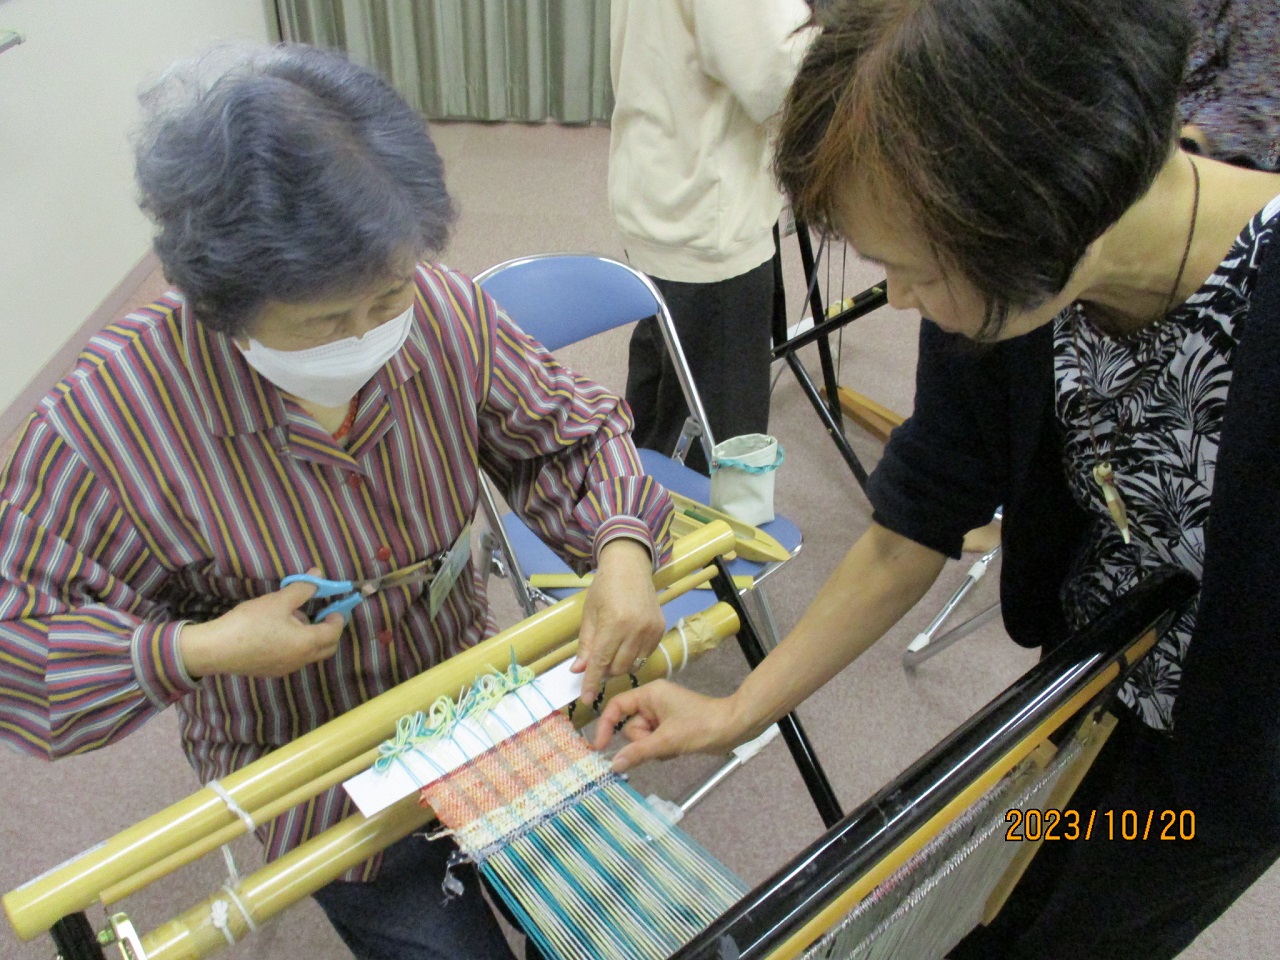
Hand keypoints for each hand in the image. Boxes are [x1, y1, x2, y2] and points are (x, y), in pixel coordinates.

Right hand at [178, 569, 345, 678]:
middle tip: (321, 613)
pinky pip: (293, 658)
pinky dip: (295, 645)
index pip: (334, 632)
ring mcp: (285, 669)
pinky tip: (276, 631)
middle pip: (326, 647)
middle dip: (328, 630)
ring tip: (291, 617)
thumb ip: (302, 588)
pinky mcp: (271, 671)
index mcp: (307, 644)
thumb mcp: (278, 601)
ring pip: (309, 653)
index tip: (335, 606)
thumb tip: (318, 575)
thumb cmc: (250, 623)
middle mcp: (300, 661)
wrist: (215, 649)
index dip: (338, 617)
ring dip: (309, 636)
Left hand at [572, 538, 663, 700]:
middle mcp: (635, 629)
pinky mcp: (660, 630)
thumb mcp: (589, 614)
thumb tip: (579, 671)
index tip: (586, 699)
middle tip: (598, 661)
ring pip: (633, 665)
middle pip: (618, 668)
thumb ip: (586, 645)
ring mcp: (651, 630)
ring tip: (612, 651)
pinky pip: (645, 655)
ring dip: (620, 665)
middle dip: (606, 670)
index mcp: (614, 623)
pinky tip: (627, 643)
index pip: (601, 662)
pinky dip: (634, 656)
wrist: (630, 566)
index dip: (592, 682)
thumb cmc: (604, 587)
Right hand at [590, 680, 746, 772]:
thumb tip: (613, 765)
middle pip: (630, 727)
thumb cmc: (701, 726)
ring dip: (654, 748)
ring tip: (674, 746)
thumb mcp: (667, 741)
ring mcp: (662, 714)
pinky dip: (662, 749)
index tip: (600, 747)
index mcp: (650, 693)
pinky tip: (678, 749)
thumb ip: (638, 752)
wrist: (733, 728)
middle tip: (661, 743)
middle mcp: (653, 701)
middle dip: (643, 741)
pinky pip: (654, 742)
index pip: (616, 706)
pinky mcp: (670, 727)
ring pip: (643, 738)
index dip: (605, 726)